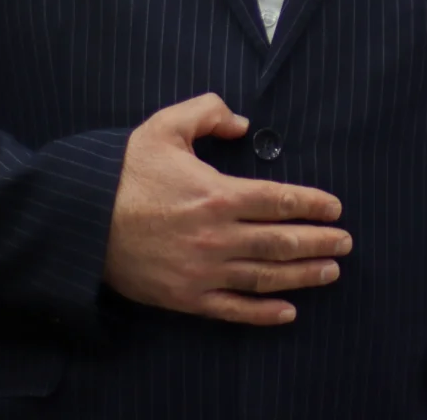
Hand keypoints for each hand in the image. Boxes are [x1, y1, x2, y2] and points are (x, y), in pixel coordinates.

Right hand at [103, 93, 350, 324]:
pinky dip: (263, 313)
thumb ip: (208, 113)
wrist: (81, 221)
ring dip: (303, 275)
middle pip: (282, 242)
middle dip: (319, 242)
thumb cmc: (124, 173)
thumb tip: (241, 122)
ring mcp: (203, 271)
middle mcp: (217, 236)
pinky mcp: (186, 297)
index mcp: (217, 194)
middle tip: (345, 242)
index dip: (312, 205)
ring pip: (266, 277)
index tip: (334, 208)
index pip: (279, 200)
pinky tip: (288, 311)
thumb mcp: (164, 126)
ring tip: (330, 272)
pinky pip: (233, 310)